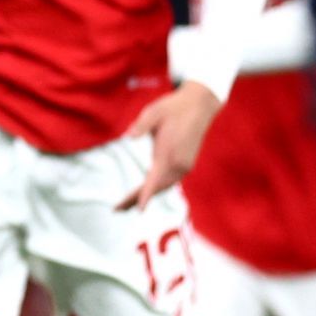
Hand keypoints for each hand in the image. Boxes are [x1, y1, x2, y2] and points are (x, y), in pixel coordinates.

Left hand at [116, 81, 221, 211]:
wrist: (199, 106)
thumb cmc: (172, 107)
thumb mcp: (153, 112)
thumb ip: (140, 125)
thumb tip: (128, 136)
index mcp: (168, 154)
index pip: (155, 179)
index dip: (146, 195)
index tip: (140, 209)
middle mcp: (179, 164)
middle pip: (156, 188)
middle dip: (137, 199)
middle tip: (116, 209)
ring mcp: (185, 165)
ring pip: (164, 186)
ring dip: (147, 195)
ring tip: (125, 205)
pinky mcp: (186, 164)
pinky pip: (169, 180)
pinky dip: (156, 187)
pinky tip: (145, 190)